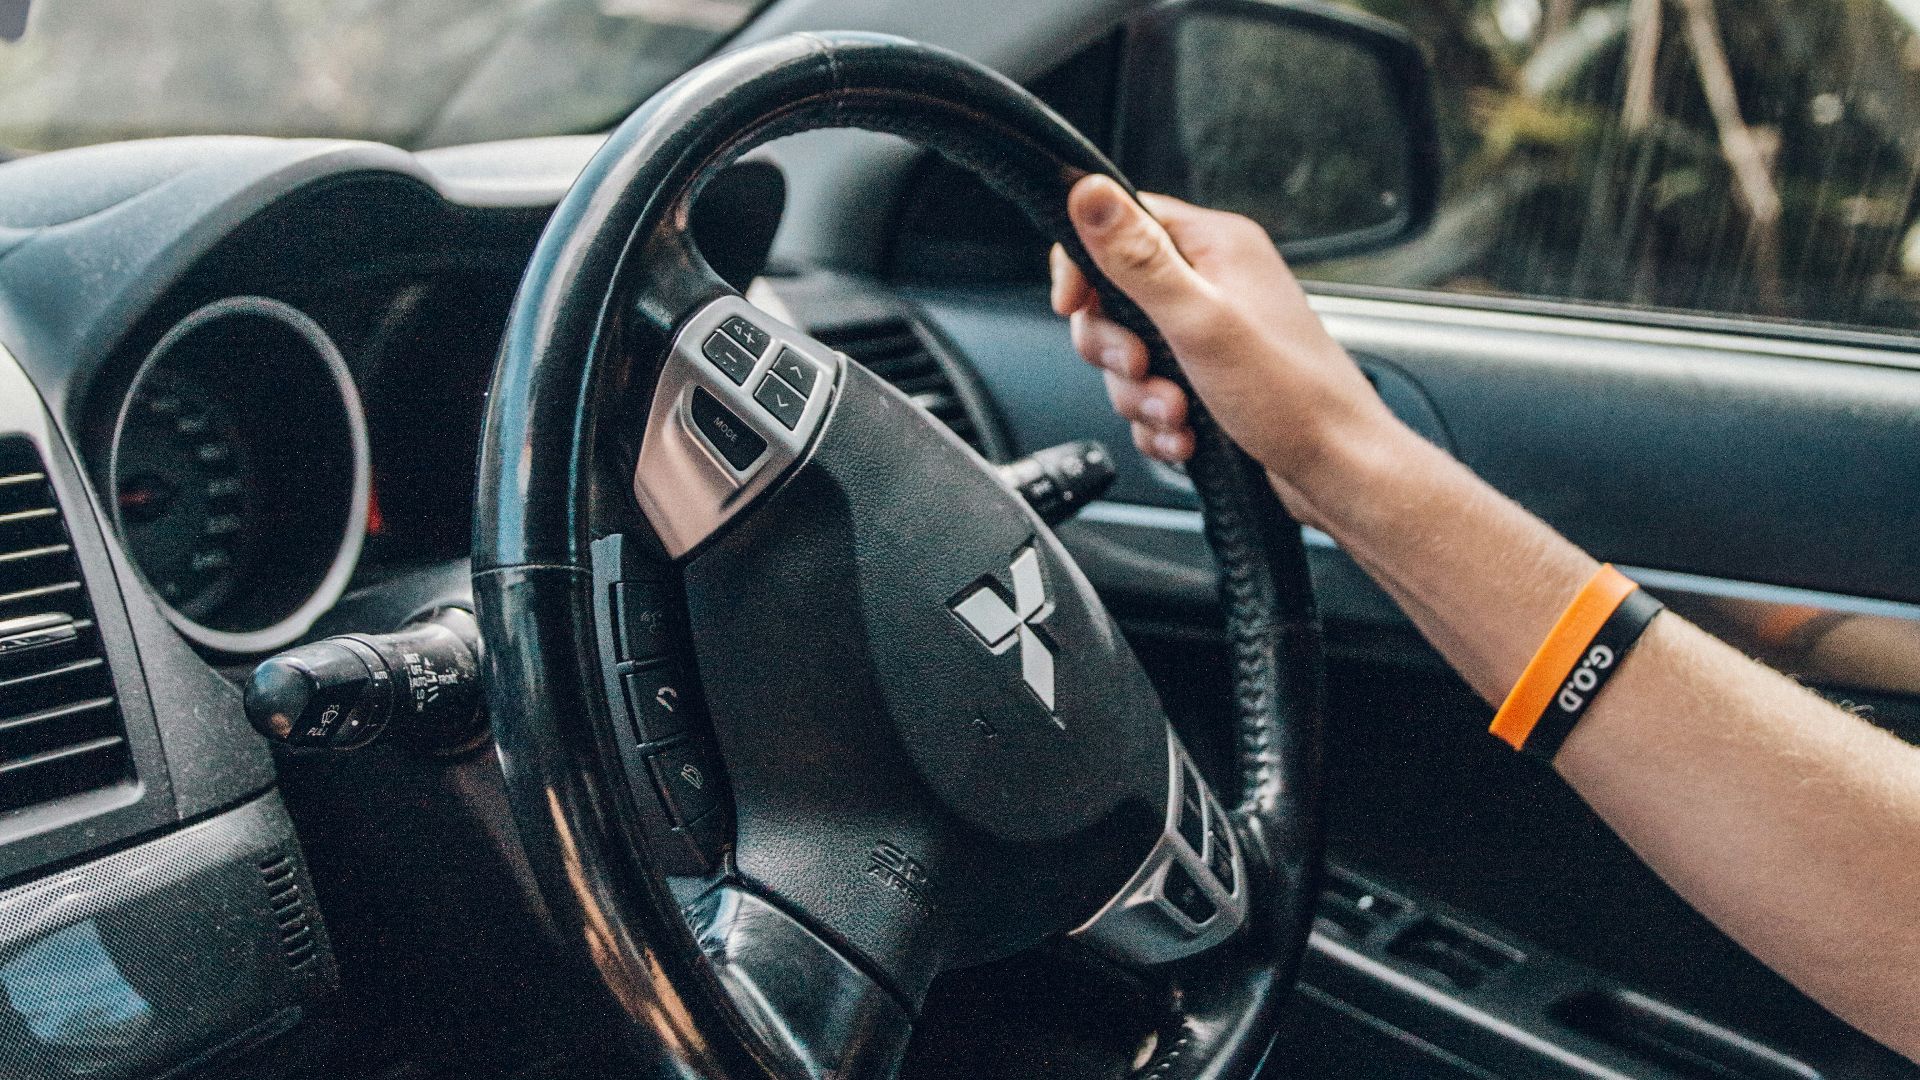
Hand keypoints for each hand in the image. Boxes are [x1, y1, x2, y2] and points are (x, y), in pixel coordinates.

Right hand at [1049, 175, 1390, 481]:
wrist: (1335, 471)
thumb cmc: (1291, 396)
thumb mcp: (1200, 320)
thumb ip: (1137, 258)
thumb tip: (1086, 191)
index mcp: (1216, 246)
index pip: (1120, 222)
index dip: (1084, 264)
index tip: (1073, 305)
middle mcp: (1214, 282)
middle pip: (1113, 298)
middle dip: (1117, 349)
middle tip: (1145, 369)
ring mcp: (1210, 334)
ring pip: (1128, 355)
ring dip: (1140, 396)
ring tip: (1178, 414)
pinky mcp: (1207, 380)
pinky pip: (1150, 394)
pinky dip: (1159, 423)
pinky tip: (1187, 437)